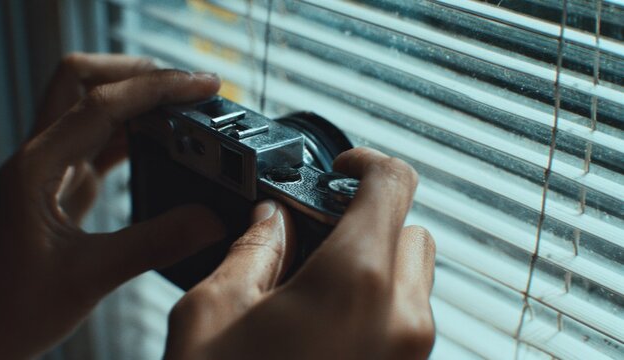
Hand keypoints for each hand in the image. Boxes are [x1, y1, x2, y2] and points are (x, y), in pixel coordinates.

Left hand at [0, 53, 224, 358]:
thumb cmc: (14, 309)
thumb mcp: (90, 277)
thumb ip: (154, 243)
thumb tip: (210, 219)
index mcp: (36, 169)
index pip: (101, 104)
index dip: (156, 89)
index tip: (201, 87)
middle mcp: (39, 158)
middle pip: (82, 80)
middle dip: (136, 72)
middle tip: (186, 86)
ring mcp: (50, 168)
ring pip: (91, 105)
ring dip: (137, 98)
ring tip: (183, 108)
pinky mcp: (63, 185)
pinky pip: (99, 139)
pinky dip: (134, 131)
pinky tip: (163, 141)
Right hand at [165, 147, 435, 359]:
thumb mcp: (211, 313)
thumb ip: (250, 251)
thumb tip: (272, 222)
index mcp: (354, 282)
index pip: (392, 184)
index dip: (366, 164)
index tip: (341, 170)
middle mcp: (401, 317)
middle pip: (410, 230)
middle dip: (369, 222)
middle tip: (316, 236)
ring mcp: (413, 356)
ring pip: (414, 276)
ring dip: (375, 264)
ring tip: (315, 288)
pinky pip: (407, 319)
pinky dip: (378, 304)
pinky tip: (326, 325)